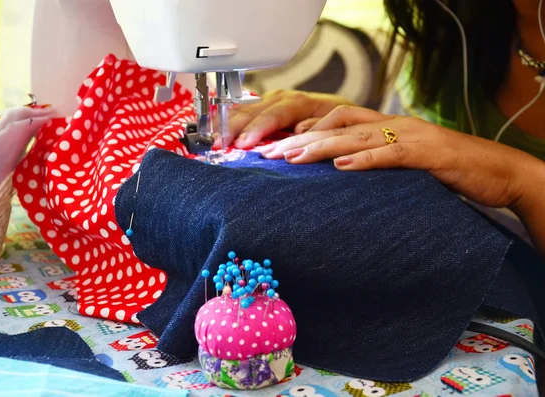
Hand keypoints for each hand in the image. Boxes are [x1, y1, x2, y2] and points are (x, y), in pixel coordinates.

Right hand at [216, 90, 353, 149]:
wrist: (346, 119)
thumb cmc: (342, 126)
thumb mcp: (338, 126)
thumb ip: (319, 127)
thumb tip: (299, 130)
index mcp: (301, 102)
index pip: (275, 113)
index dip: (258, 128)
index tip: (243, 144)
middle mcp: (283, 99)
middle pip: (254, 110)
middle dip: (234, 127)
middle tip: (219, 144)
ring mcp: (272, 102)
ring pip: (245, 108)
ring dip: (228, 124)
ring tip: (214, 139)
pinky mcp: (264, 108)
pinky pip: (243, 111)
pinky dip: (229, 119)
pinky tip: (217, 128)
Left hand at [258, 105, 540, 208]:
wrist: (496, 171)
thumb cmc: (446, 170)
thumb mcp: (402, 164)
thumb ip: (373, 164)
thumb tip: (339, 173)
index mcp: (385, 127)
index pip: (336, 121)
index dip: (304, 130)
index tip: (274, 146)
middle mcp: (393, 126)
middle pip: (338, 125)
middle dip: (301, 138)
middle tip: (270, 153)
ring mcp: (411, 137)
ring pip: (358, 136)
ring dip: (322, 146)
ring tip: (293, 157)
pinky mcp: (428, 154)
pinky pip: (392, 153)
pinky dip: (366, 159)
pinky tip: (342, 166)